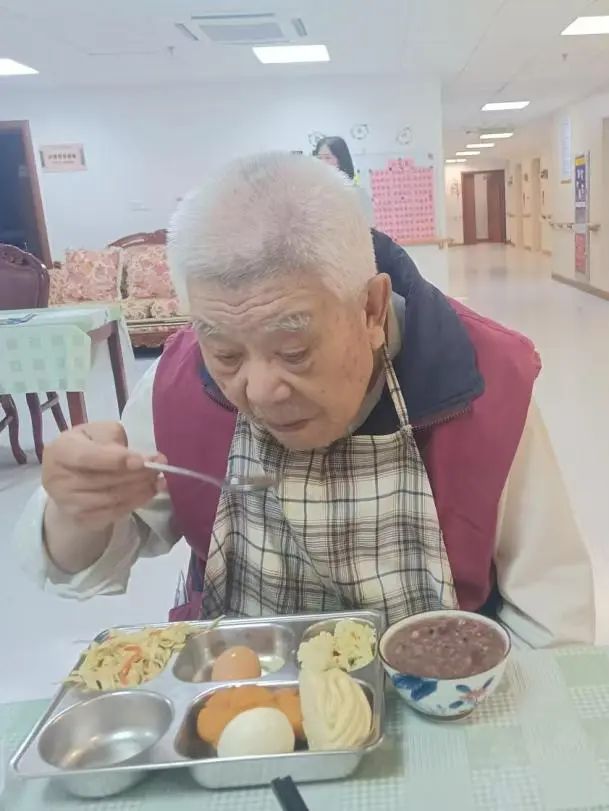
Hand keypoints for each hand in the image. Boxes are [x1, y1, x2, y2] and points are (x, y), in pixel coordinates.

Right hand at [42, 421, 165, 530]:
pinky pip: (114, 513)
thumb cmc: (87, 445)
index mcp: (60, 451)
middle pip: (103, 480)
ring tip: (159, 479)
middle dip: (137, 474)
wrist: (70, 473)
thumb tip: (138, 459)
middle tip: (159, 466)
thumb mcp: (97, 431)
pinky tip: (149, 492)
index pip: (87, 457)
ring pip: (111, 499)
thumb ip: (113, 439)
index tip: (141, 460)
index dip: (115, 460)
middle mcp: (58, 480)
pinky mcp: (81, 519)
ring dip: (140, 489)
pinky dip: (136, 502)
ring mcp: (69, 503)